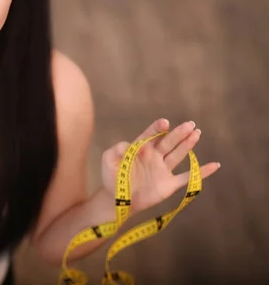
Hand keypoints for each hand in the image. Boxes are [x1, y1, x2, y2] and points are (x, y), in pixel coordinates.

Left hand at [101, 119, 220, 213]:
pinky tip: (214, 165)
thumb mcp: (108, 161)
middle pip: (168, 142)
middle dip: (178, 133)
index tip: (164, 123)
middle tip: (190, 124)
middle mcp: (154, 156)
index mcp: (140, 148)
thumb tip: (126, 145)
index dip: (157, 128)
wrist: (117, 200)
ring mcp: (162, 169)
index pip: (151, 134)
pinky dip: (201, 172)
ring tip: (197, 133)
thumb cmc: (111, 177)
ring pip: (178, 154)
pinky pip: (187, 177)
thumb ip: (115, 150)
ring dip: (187, 144)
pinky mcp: (169, 184)